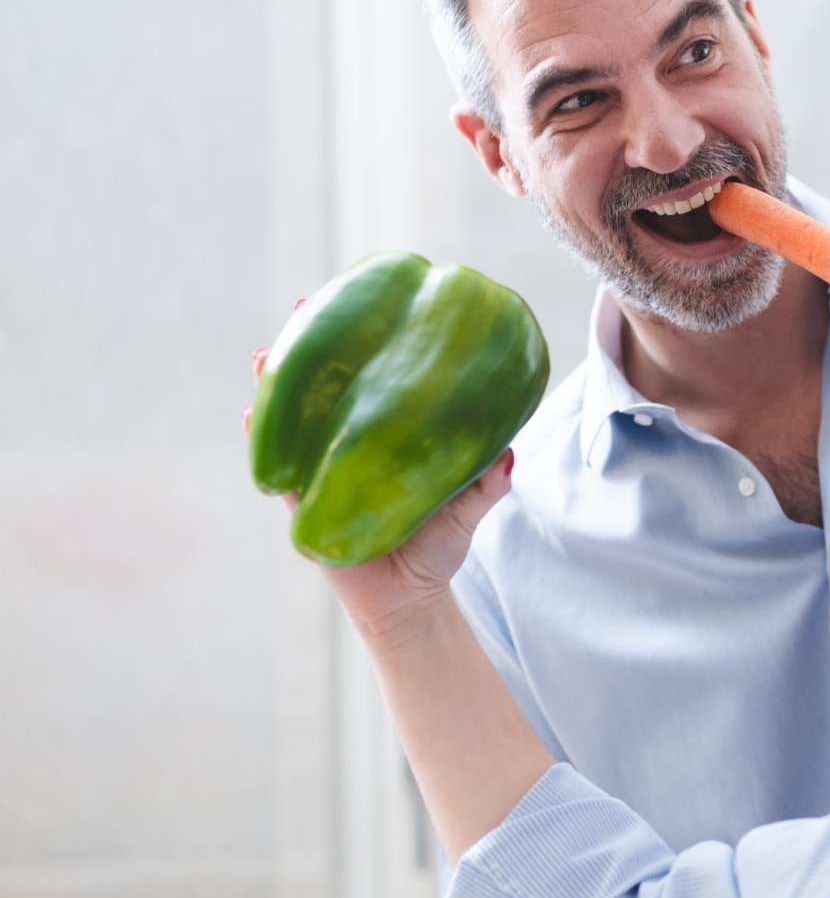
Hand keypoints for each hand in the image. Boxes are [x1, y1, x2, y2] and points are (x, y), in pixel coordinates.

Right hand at [248, 331, 511, 638]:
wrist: (410, 601)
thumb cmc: (437, 545)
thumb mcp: (471, 507)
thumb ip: (488, 482)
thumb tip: (508, 453)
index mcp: (384, 436)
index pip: (371, 377)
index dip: (362, 339)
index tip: (364, 297)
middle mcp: (348, 444)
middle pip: (324, 384)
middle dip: (308, 344)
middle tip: (301, 305)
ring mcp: (321, 470)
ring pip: (292, 418)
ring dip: (275, 385)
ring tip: (265, 355)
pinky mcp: (303, 504)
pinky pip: (277, 466)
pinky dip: (264, 439)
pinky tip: (253, 413)